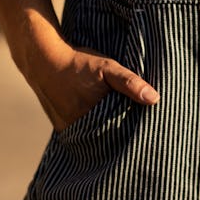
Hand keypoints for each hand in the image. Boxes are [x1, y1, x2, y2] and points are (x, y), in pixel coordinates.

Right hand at [20, 25, 158, 131]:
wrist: (44, 61)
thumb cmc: (79, 64)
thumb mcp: (107, 68)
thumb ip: (129, 83)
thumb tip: (154, 99)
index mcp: (95, 118)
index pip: (122, 134)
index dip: (134, 131)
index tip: (147, 130)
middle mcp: (81, 129)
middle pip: (109, 138)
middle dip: (121, 134)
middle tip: (134, 128)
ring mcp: (70, 130)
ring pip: (96, 137)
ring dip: (106, 133)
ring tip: (118, 124)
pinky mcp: (62, 129)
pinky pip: (82, 135)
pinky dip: (92, 130)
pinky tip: (100, 121)